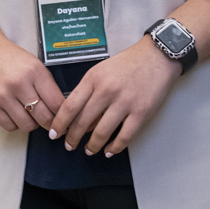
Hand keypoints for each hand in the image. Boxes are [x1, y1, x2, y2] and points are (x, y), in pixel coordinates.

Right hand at [0, 32, 64, 133]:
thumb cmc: (11, 58)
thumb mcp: (35, 65)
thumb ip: (48, 87)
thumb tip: (60, 112)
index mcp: (34, 71)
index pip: (56, 103)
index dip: (63, 116)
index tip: (65, 121)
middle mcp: (18, 83)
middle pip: (43, 117)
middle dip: (50, 123)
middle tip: (50, 123)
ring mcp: (2, 95)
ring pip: (27, 125)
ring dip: (31, 123)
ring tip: (29, 114)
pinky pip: (9, 126)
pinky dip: (15, 124)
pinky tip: (14, 113)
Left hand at [47, 37, 176, 155]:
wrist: (155, 57)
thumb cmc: (126, 64)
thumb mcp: (100, 70)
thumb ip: (88, 91)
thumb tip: (77, 116)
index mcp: (93, 79)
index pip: (70, 106)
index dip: (60, 123)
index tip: (54, 133)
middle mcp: (106, 91)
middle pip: (83, 121)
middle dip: (73, 138)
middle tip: (69, 145)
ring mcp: (124, 103)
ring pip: (102, 132)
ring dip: (92, 145)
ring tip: (88, 150)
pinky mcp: (141, 112)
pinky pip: (124, 136)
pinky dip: (114, 148)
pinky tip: (109, 151)